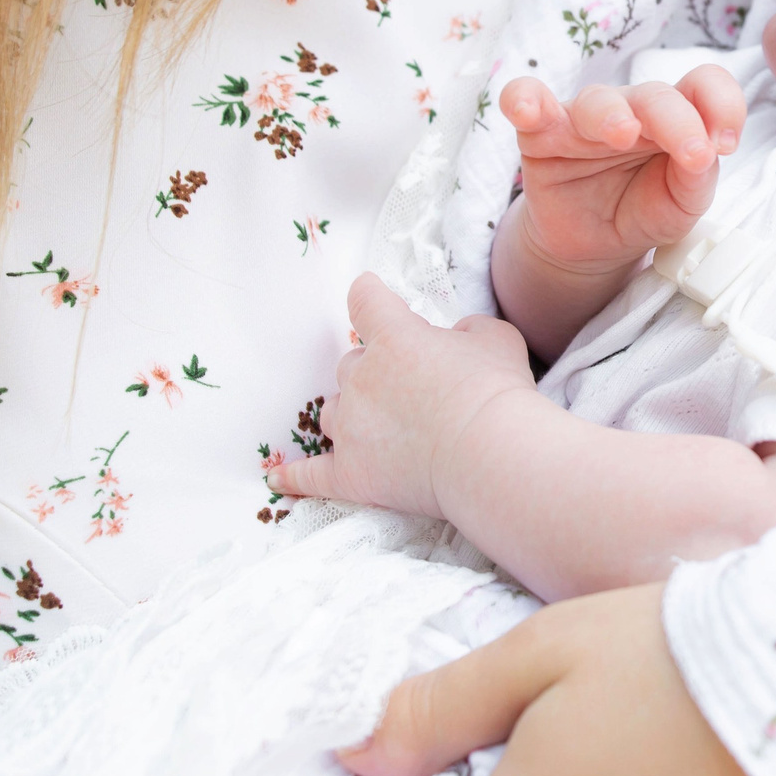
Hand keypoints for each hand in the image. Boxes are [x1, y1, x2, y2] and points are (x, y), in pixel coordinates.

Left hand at [276, 274, 536, 518]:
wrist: (490, 455)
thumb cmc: (496, 393)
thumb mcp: (496, 339)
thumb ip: (469, 331)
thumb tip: (456, 339)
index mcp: (394, 338)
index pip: (365, 300)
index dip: (370, 297)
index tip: (372, 296)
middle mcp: (362, 378)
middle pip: (351, 364)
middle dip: (376, 371)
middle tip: (415, 389)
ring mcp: (351, 428)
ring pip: (334, 412)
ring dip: (352, 412)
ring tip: (380, 427)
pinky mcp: (350, 473)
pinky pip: (311, 474)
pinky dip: (294, 476)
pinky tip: (278, 478)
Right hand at [502, 66, 745, 278]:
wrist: (596, 244)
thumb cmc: (644, 210)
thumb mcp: (683, 204)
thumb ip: (697, 178)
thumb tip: (705, 153)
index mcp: (677, 117)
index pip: (703, 86)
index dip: (722, 104)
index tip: (726, 145)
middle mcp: (633, 107)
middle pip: (655, 95)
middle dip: (676, 121)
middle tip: (692, 154)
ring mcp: (585, 117)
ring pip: (598, 100)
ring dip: (612, 114)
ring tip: (622, 134)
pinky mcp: (541, 133)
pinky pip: (526, 101)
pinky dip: (523, 99)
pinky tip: (525, 110)